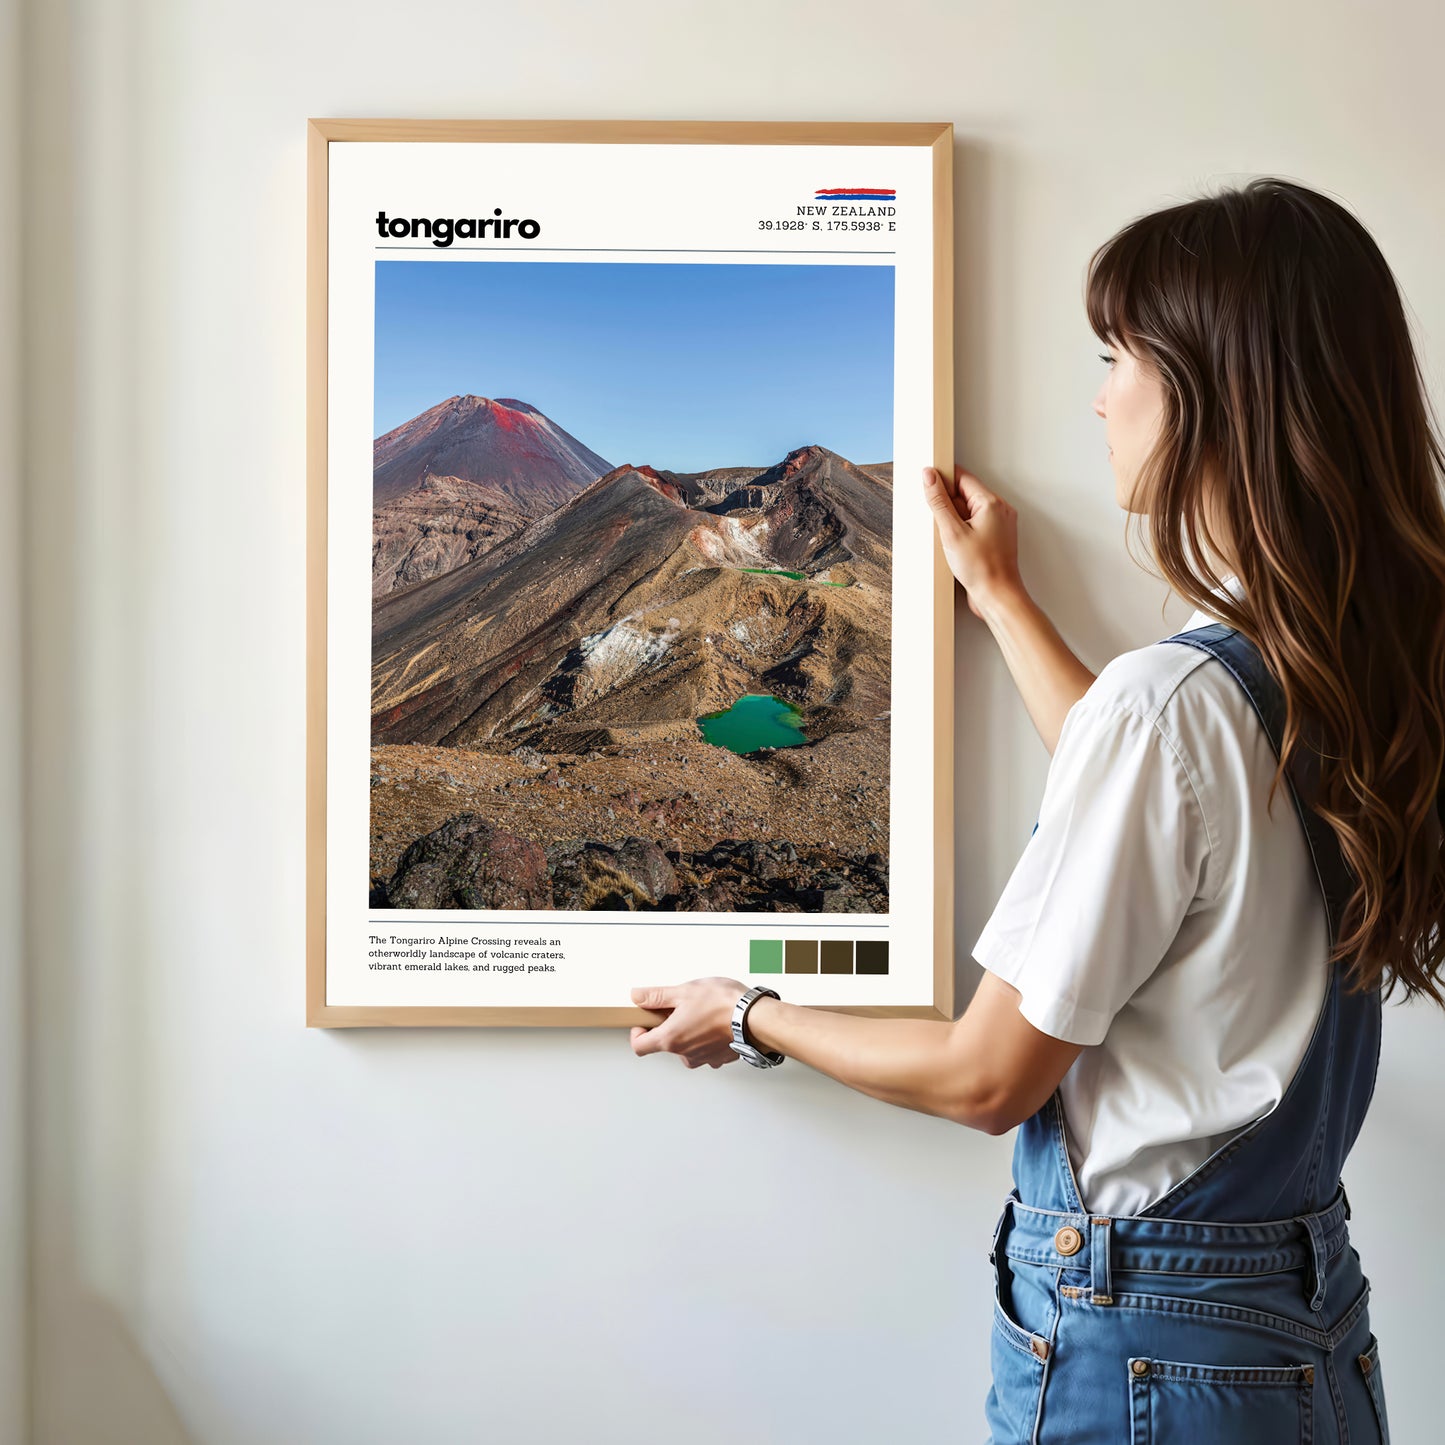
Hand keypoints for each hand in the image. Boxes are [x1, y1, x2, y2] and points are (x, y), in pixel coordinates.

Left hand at [629, 977, 746, 1067]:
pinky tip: (715, 1022)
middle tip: (680, 1008)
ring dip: (689, 1033)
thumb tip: (638, 996)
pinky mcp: (720, 1058)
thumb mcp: (684, 991)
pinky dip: (707, 1038)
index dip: (637, 1033)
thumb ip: (657, 996)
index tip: (645, 1021)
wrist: (755, 1018)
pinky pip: (706, 1049)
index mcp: (671, 1039)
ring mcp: (704, 1058)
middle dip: (668, 1026)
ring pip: (686, 1048)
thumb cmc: (723, 1005)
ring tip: (701, 1013)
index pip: (639, 1046)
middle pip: (665, 1045)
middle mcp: (685, 1054)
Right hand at [922, 464, 1025, 619]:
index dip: (943, 480)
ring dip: (953, 521)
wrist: (997, 596)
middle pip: (965, 494)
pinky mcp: (994, 538)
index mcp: (991, 503)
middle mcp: (999, 510)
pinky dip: (961, 532)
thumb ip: (939, 501)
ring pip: (968, 511)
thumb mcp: (951, 532)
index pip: (962, 477)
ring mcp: (999, 525)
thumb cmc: (982, 568)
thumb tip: (929, 476)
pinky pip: (974, 525)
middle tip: (940, 524)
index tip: (928, 484)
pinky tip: (955, 547)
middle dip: (947, 505)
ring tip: (950, 540)